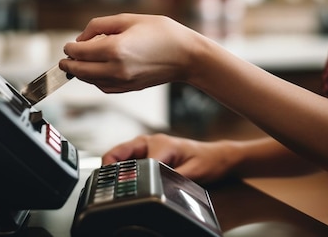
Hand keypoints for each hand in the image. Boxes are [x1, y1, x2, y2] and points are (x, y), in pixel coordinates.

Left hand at [60, 14, 202, 92]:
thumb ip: (100, 26)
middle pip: (80, 71)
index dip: (70, 48)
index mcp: (115, 49)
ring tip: (82, 61)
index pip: (80, 52)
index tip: (68, 45)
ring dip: (82, 72)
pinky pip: (103, 87)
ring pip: (90, 81)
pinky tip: (98, 70)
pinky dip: (95, 79)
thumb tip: (81, 38)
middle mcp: (116, 69)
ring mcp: (122, 82)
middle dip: (69, 64)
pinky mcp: (128, 89)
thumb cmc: (163, 34)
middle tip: (65, 59)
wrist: (187, 56)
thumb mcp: (129, 19)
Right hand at [101, 133, 236, 183]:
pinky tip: (126, 179)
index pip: (134, 159)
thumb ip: (171, 179)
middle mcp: (151, 142)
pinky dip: (124, 168)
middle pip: (119, 152)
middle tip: (108, 184)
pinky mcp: (150, 152)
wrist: (219, 157)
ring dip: (117, 167)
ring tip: (115, 183)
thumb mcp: (192, 173)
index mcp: (160, 144)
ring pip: (122, 155)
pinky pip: (130, 159)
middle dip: (110, 167)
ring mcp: (149, 146)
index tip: (119, 186)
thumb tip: (155, 186)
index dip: (124, 174)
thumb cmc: (208, 161)